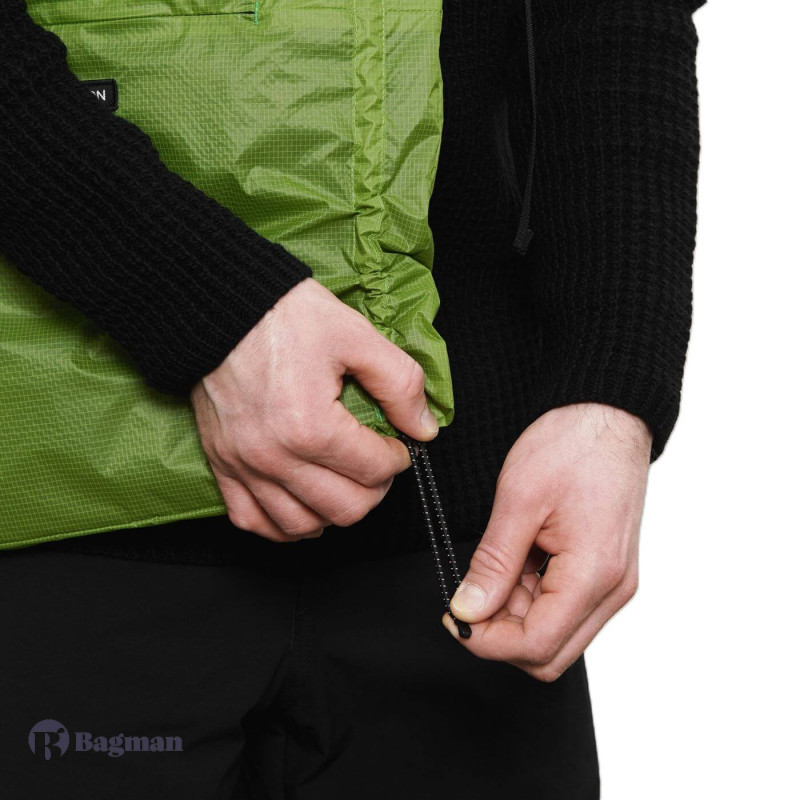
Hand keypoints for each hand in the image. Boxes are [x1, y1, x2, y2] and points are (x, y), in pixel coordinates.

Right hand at [191, 278, 438, 541]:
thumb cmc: (286, 315)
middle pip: (346, 508)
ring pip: (302, 525)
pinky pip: (252, 521)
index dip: (398, 457)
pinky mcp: (222, 464)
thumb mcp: (357, 336)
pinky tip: (303, 506)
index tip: (397, 443)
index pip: (374, 470)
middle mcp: (274, 456)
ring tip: (345, 484)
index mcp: (311, 426)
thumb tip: (424, 429)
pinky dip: (283, 525)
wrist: (221, 306)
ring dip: (334, 511)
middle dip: (374, 489)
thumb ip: (400, 385)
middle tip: (376, 463)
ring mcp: (244, 465)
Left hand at [443, 403, 650, 680]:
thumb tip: (468, 611)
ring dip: (516, 615)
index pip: (537, 645)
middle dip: (501, 635)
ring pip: (556, 634)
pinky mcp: (607, 572)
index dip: (487, 642)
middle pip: (550, 653)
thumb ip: (493, 564)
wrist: (608, 415)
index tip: (453, 618)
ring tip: (495, 565)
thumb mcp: (519, 500)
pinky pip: (566, 608)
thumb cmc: (571, 445)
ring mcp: (613, 583)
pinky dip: (532, 598)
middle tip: (468, 597)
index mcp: (593, 574)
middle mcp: (612, 590)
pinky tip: (516, 561)